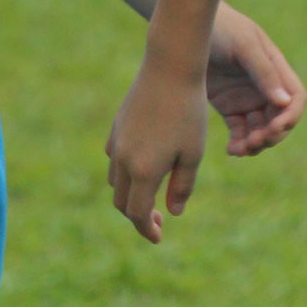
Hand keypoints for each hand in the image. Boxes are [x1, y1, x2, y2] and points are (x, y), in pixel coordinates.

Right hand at [106, 60, 210, 243]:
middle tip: (158, 221)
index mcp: (144, 171)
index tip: (159, 238)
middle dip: (138, 216)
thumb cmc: (189, 111)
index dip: (148, 230)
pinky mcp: (116, 127)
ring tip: (152, 196)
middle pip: (123, 203)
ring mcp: (116, 142)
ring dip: (130, 195)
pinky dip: (125, 172)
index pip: (138, 214)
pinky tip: (143, 167)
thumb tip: (173, 212)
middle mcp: (124, 160)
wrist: (170, 68)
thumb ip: (182, 185)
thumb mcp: (192, 152)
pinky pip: (114, 159)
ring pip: (116, 182)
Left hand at [206, 2, 304, 155]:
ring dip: (256, 144)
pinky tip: (231, 149)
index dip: (290, 117)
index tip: (274, 128)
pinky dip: (239, 144)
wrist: (184, 27)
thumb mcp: (244, 45)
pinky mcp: (228, 107)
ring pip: (260, 130)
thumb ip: (264, 72)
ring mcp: (246, 98)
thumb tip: (285, 102)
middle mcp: (265, 86)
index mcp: (275, 68)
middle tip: (254, 143)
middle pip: (280, 120)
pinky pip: (240, 132)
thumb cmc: (221, 27)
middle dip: (272, 135)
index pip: (295, 99)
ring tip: (240, 149)